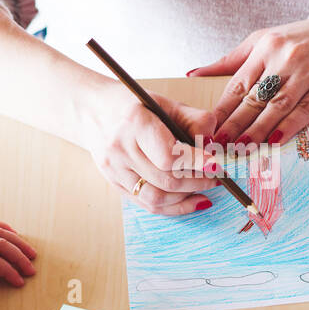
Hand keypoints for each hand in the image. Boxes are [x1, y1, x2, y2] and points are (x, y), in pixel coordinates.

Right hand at [83, 83, 219, 215]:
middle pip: (165, 180)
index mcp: (134, 122)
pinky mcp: (114, 184)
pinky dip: (173, 207)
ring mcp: (114, 170)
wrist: (91, 110)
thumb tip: (213, 144)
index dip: (196, 163)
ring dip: (186, 197)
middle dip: (197, 182)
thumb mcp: (165, 103)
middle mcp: (120, 148)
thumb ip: (193, 120)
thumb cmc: (132, 104)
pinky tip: (192, 200)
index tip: (216, 165)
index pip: (169, 155)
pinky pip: (146, 204)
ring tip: (205, 189)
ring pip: (156, 198)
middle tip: (217, 177)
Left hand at [190, 12, 308, 146]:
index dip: (221, 111)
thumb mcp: (263, 39)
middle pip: (254, 98)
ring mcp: (307, 72)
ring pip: (277, 107)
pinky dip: (289, 127)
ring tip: (241, 148)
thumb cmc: (300, 36)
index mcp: (264, 47)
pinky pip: (305, 110)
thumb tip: (194, 74)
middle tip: (218, 146)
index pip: (237, 85)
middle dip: (234, 125)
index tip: (206, 131)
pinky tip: (275, 142)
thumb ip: (231, 60)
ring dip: (258, 131)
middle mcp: (284, 59)